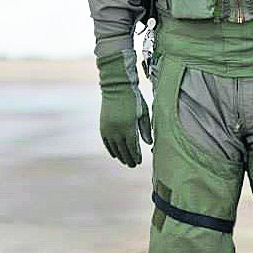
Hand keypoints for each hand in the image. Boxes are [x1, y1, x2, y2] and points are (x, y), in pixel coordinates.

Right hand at [97, 50, 152, 166]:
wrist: (116, 87)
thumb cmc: (134, 98)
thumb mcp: (143, 112)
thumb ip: (146, 128)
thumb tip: (149, 143)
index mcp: (129, 126)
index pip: (133, 147)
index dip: (136, 156)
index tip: (139, 161)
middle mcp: (117, 129)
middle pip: (123, 150)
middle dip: (129, 158)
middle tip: (133, 165)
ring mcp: (108, 128)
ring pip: (114, 148)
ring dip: (120, 156)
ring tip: (125, 161)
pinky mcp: (103, 126)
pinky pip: (106, 142)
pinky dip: (111, 149)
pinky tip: (115, 154)